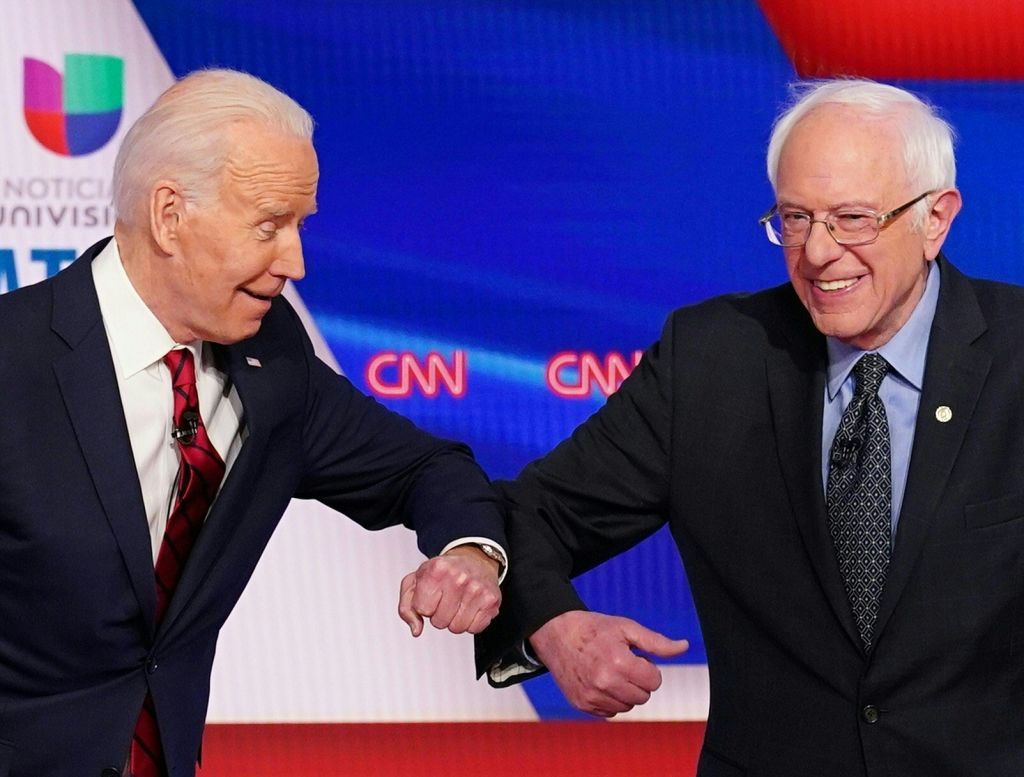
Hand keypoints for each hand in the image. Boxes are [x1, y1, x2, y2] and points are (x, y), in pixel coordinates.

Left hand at [398, 546, 501, 636]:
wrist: (474, 558)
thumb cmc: (443, 572)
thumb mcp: (416, 581)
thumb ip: (406, 608)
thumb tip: (416, 630)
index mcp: (436, 570)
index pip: (422, 610)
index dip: (425, 606)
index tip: (432, 594)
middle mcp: (458, 578)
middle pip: (439, 622)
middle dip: (439, 614)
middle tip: (446, 599)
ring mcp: (477, 589)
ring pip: (457, 628)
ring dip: (455, 620)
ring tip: (458, 603)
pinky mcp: (491, 601)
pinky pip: (475, 629)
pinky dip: (471, 622)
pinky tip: (470, 606)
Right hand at [529, 610, 688, 717]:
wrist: (556, 633)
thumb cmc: (594, 628)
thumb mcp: (626, 628)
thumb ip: (657, 642)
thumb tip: (684, 646)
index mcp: (619, 662)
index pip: (654, 681)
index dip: (648, 668)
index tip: (635, 657)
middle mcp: (604, 683)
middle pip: (643, 696)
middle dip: (638, 680)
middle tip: (621, 662)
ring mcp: (591, 696)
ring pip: (628, 706)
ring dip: (625, 691)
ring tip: (610, 671)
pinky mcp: (582, 704)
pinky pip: (610, 712)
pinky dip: (610, 699)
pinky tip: (600, 681)